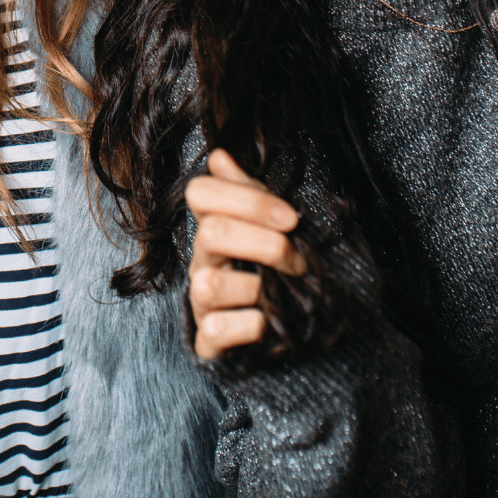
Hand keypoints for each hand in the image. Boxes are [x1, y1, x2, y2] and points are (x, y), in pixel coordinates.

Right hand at [185, 148, 304, 359]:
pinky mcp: (208, 342)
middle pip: (210, 232)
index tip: (291, 218)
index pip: (201, 193)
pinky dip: (251, 326)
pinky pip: (218, 328)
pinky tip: (269, 324)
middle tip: (297, 259)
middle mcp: (201, 263)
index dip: (246, 199)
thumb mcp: (268, 230)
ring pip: (208, 283)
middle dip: (264, 243)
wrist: (289, 337)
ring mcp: (201, 303)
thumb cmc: (275, 275)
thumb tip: (219, 155)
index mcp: (215, 229)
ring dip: (258, 288)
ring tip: (284, 295)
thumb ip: (248, 194)